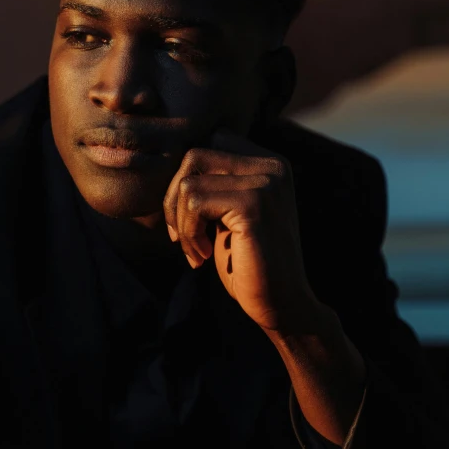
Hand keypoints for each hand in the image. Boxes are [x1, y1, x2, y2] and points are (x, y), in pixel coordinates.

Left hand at [163, 129, 315, 331]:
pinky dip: (189, 233)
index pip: (208, 144)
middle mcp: (272, 166)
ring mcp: (265, 183)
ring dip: (181, 222)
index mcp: (268, 163)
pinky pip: (195, 204)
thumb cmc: (248, 261)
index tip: (189, 220)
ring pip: (189, 182)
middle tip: (182, 237)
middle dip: (174, 199)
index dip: (187, 180)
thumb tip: (166, 159)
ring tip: (197, 251)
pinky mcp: (254, 205)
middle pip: (194, 156)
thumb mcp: (227, 212)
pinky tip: (203, 256)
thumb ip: (213, 182)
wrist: (281, 304)